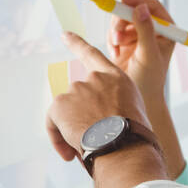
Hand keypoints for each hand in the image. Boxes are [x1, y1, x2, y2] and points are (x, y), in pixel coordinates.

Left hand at [46, 30, 152, 164]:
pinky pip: (54, 123)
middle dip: (82, 114)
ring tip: (88, 145)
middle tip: (93, 135)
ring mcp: (76, 89)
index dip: (77, 44)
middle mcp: (95, 78)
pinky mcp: (60, 103)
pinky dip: (58, 138)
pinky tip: (70, 152)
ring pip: (67, 110)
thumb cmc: (134, 135)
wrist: (123, 145)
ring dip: (73, 127)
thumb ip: (114, 103)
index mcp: (116, 78)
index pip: (92, 54)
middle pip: (79, 96)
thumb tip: (101, 118)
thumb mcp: (132, 110)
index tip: (65, 35)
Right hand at [109, 0, 176, 101]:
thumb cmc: (149, 79)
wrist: (135, 96)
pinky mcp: (125, 42)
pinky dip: (111, 40)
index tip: (123, 2)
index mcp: (166, 31)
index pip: (153, 6)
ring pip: (121, 19)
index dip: (137, 1)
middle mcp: (153, 30)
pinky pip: (113, 31)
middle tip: (117, 33)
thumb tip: (142, 7)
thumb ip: (145, 30)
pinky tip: (116, 54)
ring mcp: (138, 35)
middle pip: (133, 9)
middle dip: (122, 19)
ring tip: (118, 48)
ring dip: (116, 31)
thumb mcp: (147, 54)